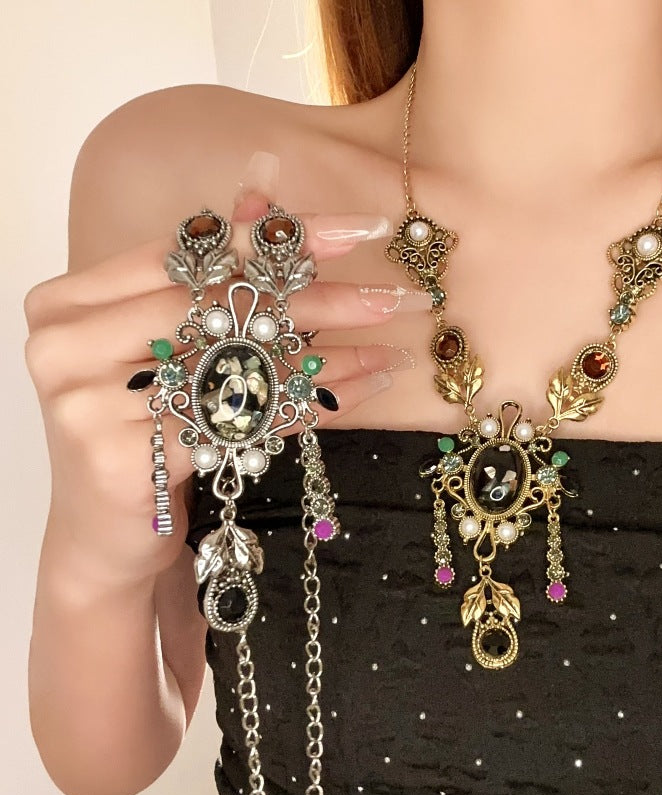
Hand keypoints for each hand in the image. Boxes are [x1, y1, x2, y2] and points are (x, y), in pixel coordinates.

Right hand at [24, 152, 424, 585]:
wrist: (107, 536)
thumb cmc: (141, 431)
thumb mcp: (168, 349)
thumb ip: (206, 274)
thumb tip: (262, 188)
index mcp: (72, 301)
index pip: (189, 251)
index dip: (276, 237)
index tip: (357, 229)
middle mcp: (67, 344)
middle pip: (217, 306)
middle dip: (317, 300)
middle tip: (392, 296)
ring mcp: (86, 403)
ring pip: (237, 366)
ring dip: (327, 356)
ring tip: (390, 346)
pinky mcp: (123, 460)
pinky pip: (241, 422)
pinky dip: (308, 404)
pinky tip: (362, 388)